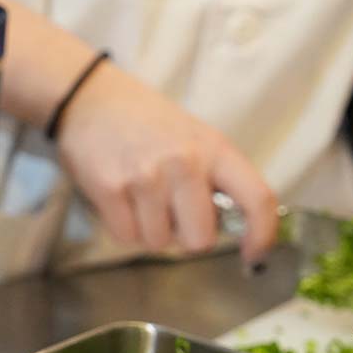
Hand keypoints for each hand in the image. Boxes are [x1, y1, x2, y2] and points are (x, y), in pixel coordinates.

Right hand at [55, 60, 278, 263]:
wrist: (89, 99)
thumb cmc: (145, 122)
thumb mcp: (193, 138)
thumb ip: (213, 178)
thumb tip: (224, 226)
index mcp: (214, 149)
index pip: (257, 199)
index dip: (263, 235)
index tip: (253, 253)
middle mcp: (184, 163)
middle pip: (199, 239)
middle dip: (185, 237)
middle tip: (171, 215)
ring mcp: (145, 177)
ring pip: (158, 242)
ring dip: (150, 232)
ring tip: (140, 201)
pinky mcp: (110, 188)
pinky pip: (126, 236)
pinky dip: (123, 228)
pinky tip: (120, 201)